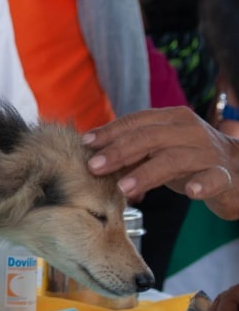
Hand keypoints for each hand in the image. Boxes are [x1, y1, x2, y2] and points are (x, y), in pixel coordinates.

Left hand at [84, 106, 238, 218]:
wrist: (237, 171)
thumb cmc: (189, 159)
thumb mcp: (158, 151)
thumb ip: (132, 152)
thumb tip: (94, 159)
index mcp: (171, 118)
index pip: (136, 121)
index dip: (110, 131)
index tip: (86, 144)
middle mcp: (190, 130)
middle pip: (149, 137)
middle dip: (118, 151)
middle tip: (94, 167)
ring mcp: (209, 152)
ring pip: (174, 159)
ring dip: (146, 173)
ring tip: (124, 187)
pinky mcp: (225, 175)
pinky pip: (214, 178)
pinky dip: (202, 184)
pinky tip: (190, 192)